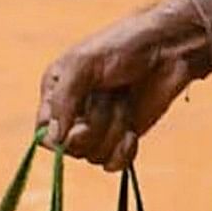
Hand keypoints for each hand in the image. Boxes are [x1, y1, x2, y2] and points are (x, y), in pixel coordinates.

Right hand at [37, 1, 205, 168]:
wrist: (167, 49)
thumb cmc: (123, 46)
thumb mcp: (83, 64)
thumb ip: (63, 100)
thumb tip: (55, 137)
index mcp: (56, 93)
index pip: (44, 135)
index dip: (60, 137)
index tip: (79, 124)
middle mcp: (73, 114)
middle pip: (71, 148)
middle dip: (95, 126)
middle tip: (111, 97)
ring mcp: (99, 128)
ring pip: (94, 156)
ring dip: (113, 131)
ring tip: (125, 102)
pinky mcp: (121, 138)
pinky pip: (112, 164)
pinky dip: (123, 153)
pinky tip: (132, 133)